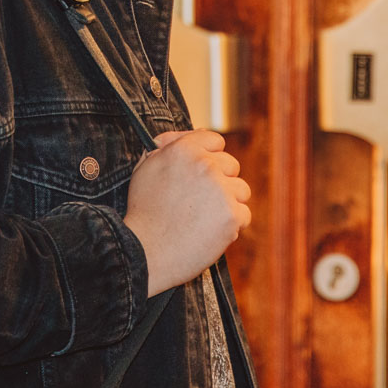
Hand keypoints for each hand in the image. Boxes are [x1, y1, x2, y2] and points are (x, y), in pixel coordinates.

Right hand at [124, 129, 250, 296]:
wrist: (146, 253)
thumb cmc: (143, 213)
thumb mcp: (146, 169)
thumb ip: (167, 147)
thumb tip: (189, 134)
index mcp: (184, 150)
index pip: (215, 140)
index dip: (210, 156)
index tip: (203, 172)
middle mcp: (205, 165)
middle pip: (231, 165)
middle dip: (220, 180)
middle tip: (201, 201)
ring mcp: (221, 190)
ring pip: (241, 190)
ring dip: (229, 202)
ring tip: (206, 218)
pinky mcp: (231, 215)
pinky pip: (244, 215)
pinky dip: (232, 225)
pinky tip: (211, 232)